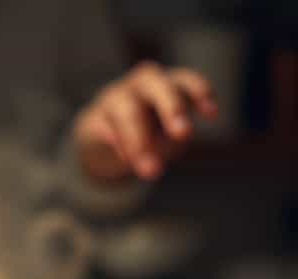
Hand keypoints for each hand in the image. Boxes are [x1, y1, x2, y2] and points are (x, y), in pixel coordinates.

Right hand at [74, 61, 217, 183]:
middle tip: (184, 135)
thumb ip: (177, 132)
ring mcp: (114, 98)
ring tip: (151, 171)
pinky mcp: (92, 119)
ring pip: (128, 111)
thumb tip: (181, 134)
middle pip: (155, 84)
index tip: (212, 114)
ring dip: (141, 141)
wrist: (101, 141)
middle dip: (172, 108)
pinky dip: (118, 145)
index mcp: (165, 84)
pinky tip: (127, 161)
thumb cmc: (146, 132)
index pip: (184, 80)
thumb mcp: (168, 134)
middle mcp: (140, 84)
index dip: (199, 92)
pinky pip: (105, 129)